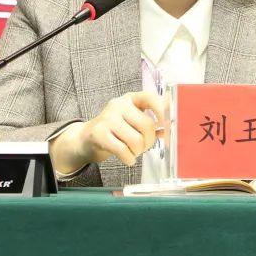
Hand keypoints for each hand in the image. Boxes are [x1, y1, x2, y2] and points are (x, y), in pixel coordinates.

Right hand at [49, 91, 167, 173]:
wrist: (86, 138)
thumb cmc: (115, 130)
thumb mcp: (132, 121)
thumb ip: (151, 124)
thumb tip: (169, 130)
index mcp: (130, 99)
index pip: (150, 98)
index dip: (162, 110)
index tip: (168, 124)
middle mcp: (119, 105)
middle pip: (146, 125)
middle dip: (149, 141)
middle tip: (144, 146)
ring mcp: (107, 118)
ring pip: (136, 140)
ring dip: (138, 151)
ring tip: (133, 151)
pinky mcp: (99, 133)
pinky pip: (123, 150)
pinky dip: (129, 158)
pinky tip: (128, 158)